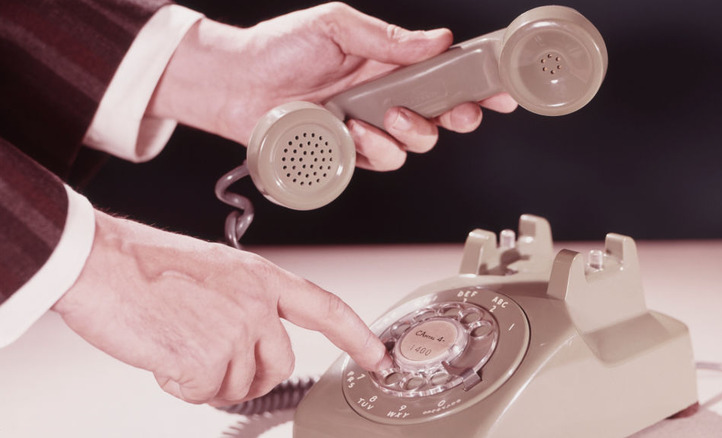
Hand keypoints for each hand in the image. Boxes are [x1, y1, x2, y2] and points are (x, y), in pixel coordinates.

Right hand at [52, 210, 389, 405]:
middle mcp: (258, 303)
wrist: (101, 264)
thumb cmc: (147, 266)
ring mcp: (237, 331)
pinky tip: (164, 354)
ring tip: (178, 345)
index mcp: (262, 277)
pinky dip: (181, 385)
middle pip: (280, 365)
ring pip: (240, 385)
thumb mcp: (215, 272)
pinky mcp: (209, 359)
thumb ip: (245, 302)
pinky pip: (205, 394)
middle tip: (212, 364)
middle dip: (250, 376)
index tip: (378, 359)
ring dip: (210, 379)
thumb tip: (251, 341)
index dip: (357, 337)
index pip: (327, 309)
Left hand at [148, 2, 516, 170]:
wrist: (235, 81)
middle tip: (455, 112)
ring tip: (378, 115)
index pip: (445, 74)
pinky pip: (379, 161)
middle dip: (457, 117)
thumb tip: (437, 39)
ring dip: (407, 134)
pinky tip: (350, 132)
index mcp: (391, 64)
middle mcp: (385, 97)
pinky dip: (373, 149)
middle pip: (441, 117)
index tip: (502, 90)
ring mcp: (369, 127)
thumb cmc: (279, 47)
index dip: (477, 83)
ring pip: (414, 145)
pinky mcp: (348, 153)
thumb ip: (386, 38)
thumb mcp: (335, 26)